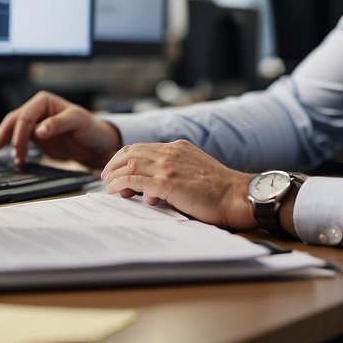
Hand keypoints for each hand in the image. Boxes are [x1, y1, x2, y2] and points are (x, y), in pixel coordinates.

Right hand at [0, 91, 121, 169]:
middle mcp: (37, 110)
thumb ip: (59, 123)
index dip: (19, 131)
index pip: (26, 115)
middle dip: (7, 136)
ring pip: (13, 130)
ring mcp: (35, 124)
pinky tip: (18, 161)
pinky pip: (20, 142)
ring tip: (15, 159)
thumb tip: (39, 130)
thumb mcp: (79, 122)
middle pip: (14, 121)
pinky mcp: (36, 138)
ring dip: (9, 143)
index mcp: (45, 101)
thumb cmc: (91, 128)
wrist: (97, 145)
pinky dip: (16, 150)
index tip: (18, 147)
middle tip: (5, 151)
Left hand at [100, 140, 255, 230]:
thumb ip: (176, 172)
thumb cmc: (221, 191)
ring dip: (114, 175)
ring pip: (129, 164)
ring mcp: (169, 166)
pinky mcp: (167, 183)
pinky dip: (120, 184)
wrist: (236, 196)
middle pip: (131, 152)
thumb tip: (155, 188)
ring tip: (108, 186)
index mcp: (179, 147)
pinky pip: (133, 180)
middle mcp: (171, 152)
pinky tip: (114, 191)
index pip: (143, 147)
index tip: (117, 168)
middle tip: (106, 176)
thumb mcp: (196, 171)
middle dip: (114, 164)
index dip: (125, 157)